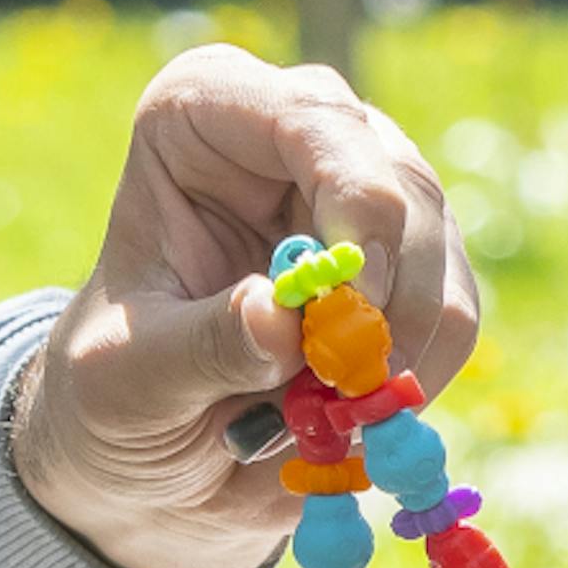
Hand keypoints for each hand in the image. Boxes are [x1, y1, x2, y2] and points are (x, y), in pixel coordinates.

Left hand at [3, 44, 482, 567]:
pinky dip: (411, 383)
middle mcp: (302, 134)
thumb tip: (281, 319)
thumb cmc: (114, 393)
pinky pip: (454, 319)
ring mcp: (369, 194)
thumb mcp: (126, 379)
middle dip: (380, 303)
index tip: (352, 300)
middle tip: (336, 391)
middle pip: (396, 186)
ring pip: (437, 259)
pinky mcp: (413, 267)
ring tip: (312, 418)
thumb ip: (201, 346)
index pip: (308, 115)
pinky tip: (346, 416)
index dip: (351, 197)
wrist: (146, 452)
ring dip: (391, 358)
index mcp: (206, 115)